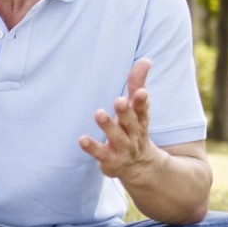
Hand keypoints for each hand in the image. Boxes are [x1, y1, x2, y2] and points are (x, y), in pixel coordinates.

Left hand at [80, 58, 163, 179]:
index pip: (143, 109)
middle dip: (126, 112)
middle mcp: (133, 134)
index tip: (141, 92)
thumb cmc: (135, 129)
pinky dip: (92, 147)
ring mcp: (123, 148)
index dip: (142, 101)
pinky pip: (101, 153)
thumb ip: (137, 84)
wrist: (141, 166)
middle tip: (119, 100)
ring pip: (117, 137)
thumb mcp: (138, 109)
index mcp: (140, 120)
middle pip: (131, 122)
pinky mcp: (110, 160)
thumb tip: (146, 60)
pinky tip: (82, 139)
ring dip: (108, 126)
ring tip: (99, 113)